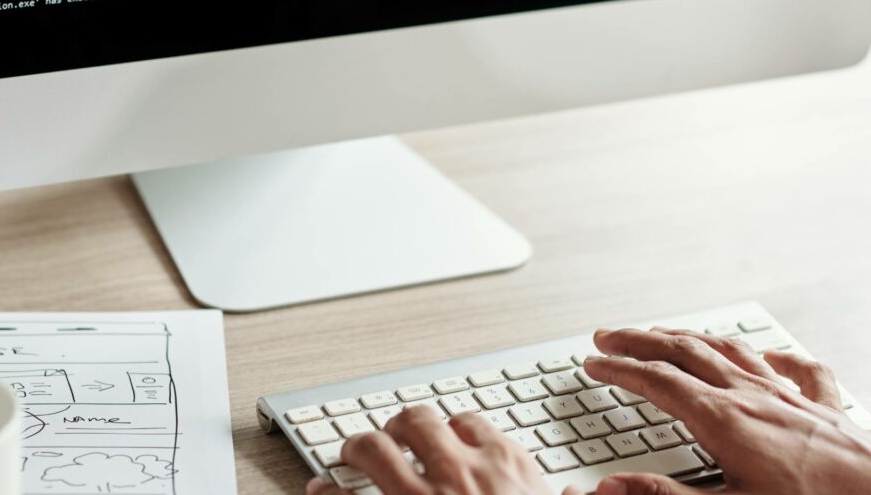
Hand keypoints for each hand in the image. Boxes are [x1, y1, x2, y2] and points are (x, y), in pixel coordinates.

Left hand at [305, 405, 567, 494]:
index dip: (453, 427)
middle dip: (400, 425)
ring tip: (353, 452)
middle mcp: (460, 472)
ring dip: (359, 446)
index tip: (446, 434)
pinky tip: (320, 490)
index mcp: (506, 469)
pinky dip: (328, 492)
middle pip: (418, 422)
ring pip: (375, 447)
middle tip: (393, 434)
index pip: (471, 424)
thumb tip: (590, 493)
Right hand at [584, 327, 870, 494]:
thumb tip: (611, 487)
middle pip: (683, 352)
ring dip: (688, 337)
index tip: (592, 362)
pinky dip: (769, 354)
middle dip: (640, 340)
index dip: (617, 369)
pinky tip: (763, 352)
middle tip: (609, 335)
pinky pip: (793, 366)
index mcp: (723, 420)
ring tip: (663, 332)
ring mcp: (788, 395)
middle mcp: (752, 396)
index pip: (655, 382)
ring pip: (728, 350)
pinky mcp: (822, 406)